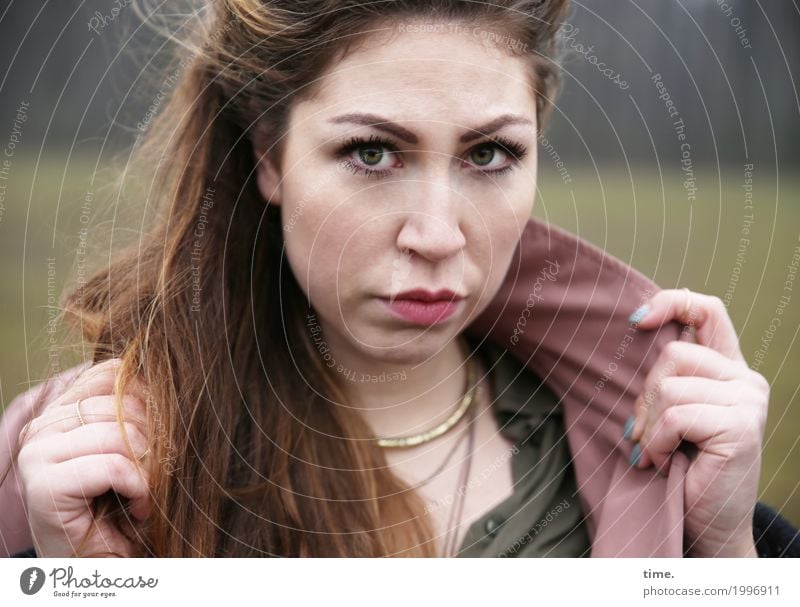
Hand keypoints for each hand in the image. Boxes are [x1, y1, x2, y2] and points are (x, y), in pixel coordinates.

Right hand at [16, 359, 152, 556]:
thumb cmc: (120, 502)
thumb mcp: (131, 446)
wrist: (101, 561)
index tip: (157, 437)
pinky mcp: (42, 486)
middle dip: (152, 442)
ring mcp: (36, 455)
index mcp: (59, 410)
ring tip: (145, 492)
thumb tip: (165, 379)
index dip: (148, 400)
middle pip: (121, 406)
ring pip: (119, 435)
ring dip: (147, 469)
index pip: (112, 374)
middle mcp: (41, 427)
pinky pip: (113, 467)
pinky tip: (138, 506)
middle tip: (155, 473)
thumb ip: (135, 410)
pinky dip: (138, 488)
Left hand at [626, 289, 767, 556]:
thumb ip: (667, 377)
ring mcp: (748, 402)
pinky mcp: (740, 427)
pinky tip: (663, 462)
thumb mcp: (671, 413)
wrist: (708, 525)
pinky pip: (675, 416)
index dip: (671, 303)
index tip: (637, 321)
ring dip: (649, 425)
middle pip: (673, 354)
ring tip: (656, 450)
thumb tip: (636, 329)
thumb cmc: (682, 467)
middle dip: (646, 395)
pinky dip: (656, 442)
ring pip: (670, 387)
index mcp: (729, 370)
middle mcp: (745, 380)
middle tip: (646, 432)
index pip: (707, 310)